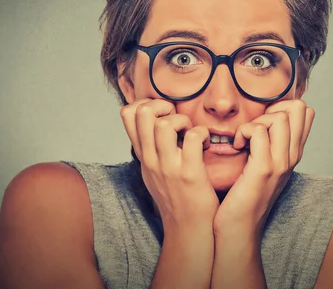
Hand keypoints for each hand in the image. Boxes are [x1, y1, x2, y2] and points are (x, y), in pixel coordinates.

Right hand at [120, 98, 219, 232]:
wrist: (187, 229)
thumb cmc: (175, 198)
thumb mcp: (151, 172)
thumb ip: (149, 148)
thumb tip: (150, 123)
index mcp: (143, 156)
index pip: (127, 114)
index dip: (146, 103)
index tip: (163, 114)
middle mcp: (151, 159)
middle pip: (142, 113)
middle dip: (163, 106)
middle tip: (177, 120)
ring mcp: (169, 167)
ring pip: (165, 125)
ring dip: (183, 120)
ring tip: (190, 133)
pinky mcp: (189, 174)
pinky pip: (193, 138)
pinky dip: (203, 134)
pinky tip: (206, 144)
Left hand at [212, 99, 314, 236]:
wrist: (238, 228)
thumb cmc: (244, 196)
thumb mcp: (262, 166)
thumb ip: (267, 144)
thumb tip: (263, 121)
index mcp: (293, 154)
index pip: (305, 113)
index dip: (282, 106)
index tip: (262, 121)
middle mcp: (292, 157)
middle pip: (297, 109)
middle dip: (270, 108)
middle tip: (253, 128)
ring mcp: (280, 163)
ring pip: (279, 117)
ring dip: (256, 120)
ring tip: (244, 138)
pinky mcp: (263, 169)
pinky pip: (259, 132)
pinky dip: (243, 132)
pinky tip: (237, 146)